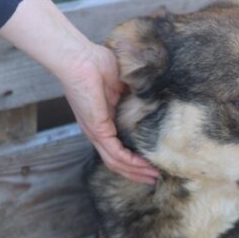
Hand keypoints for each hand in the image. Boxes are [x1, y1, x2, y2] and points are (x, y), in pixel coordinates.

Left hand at [0, 0, 157, 183]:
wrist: (81, 58)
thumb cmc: (98, 63)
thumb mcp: (124, 84)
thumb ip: (138, 95)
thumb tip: (156, 100)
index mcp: (102, 121)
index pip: (117, 148)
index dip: (134, 160)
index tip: (152, 164)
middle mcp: (97, 132)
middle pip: (116, 162)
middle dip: (136, 173)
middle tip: (155, 179)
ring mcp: (95, 133)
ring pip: (115, 163)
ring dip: (136, 172)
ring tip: (153, 177)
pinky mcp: (97, 130)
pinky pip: (115, 153)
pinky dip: (131, 162)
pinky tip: (144, 166)